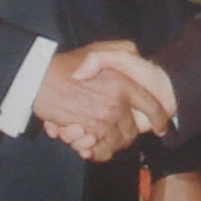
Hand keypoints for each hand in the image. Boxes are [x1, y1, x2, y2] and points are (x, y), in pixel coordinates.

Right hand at [34, 42, 166, 160]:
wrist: (38, 79)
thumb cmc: (66, 64)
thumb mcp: (98, 49)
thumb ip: (121, 51)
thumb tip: (138, 56)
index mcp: (123, 83)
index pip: (151, 106)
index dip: (159, 118)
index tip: (162, 126)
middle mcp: (116, 103)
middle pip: (133, 129)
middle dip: (128, 132)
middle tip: (120, 130)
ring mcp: (102, 120)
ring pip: (118, 141)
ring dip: (112, 142)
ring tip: (102, 136)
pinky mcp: (87, 133)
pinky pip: (102, 150)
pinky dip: (99, 152)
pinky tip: (92, 146)